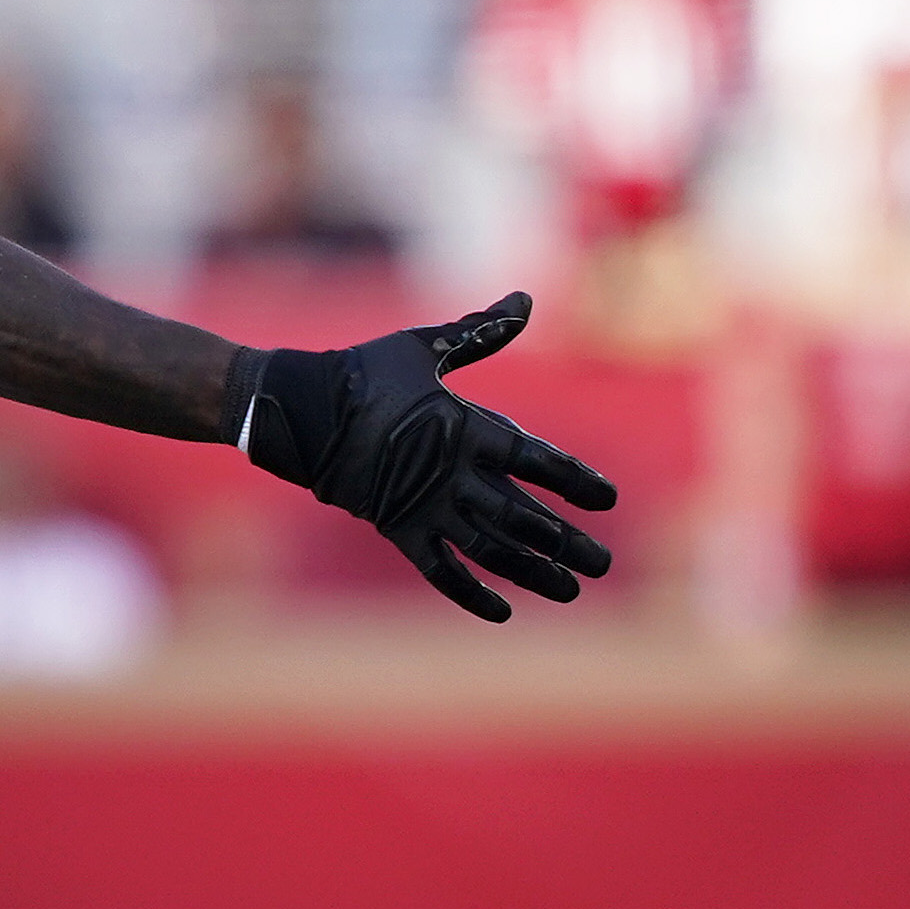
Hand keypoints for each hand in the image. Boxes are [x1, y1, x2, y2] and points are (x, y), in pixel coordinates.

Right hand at [244, 292, 618, 620]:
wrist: (301, 409)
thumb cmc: (367, 371)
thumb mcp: (425, 346)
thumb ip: (481, 330)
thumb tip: (525, 297)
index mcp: (466, 427)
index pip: (536, 460)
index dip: (575, 481)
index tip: (608, 499)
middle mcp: (453, 474)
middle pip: (524, 517)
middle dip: (567, 543)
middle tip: (603, 564)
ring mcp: (426, 506)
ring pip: (491, 551)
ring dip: (533, 572)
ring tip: (569, 590)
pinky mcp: (399, 528)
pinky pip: (440, 571)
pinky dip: (470, 593)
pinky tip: (502, 611)